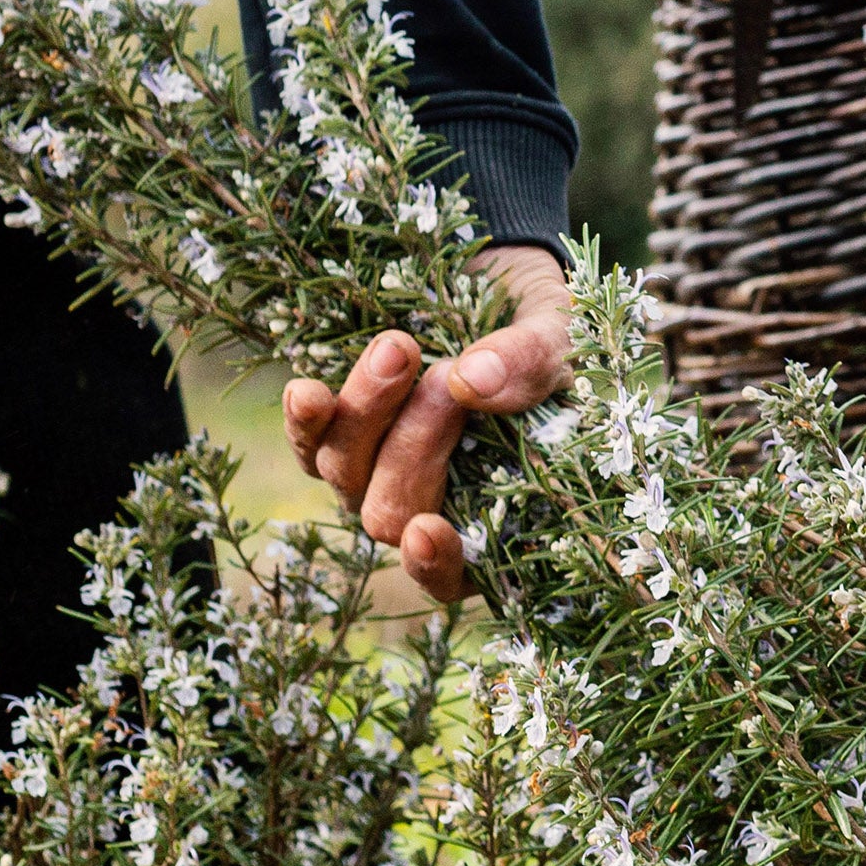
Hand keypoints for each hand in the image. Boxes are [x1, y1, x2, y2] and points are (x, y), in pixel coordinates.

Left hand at [283, 245, 571, 601]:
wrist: (505, 287)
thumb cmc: (544, 334)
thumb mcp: (558, 340)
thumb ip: (529, 364)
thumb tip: (474, 378)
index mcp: (492, 518)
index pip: (453, 577)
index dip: (436, 564)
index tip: (429, 529)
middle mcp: (425, 507)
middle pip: (390, 513)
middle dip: (416, 448)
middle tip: (450, 383)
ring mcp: (374, 471)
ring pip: (345, 472)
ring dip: (368, 414)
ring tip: (401, 350)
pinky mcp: (337, 429)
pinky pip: (307, 442)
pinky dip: (307, 420)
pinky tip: (308, 392)